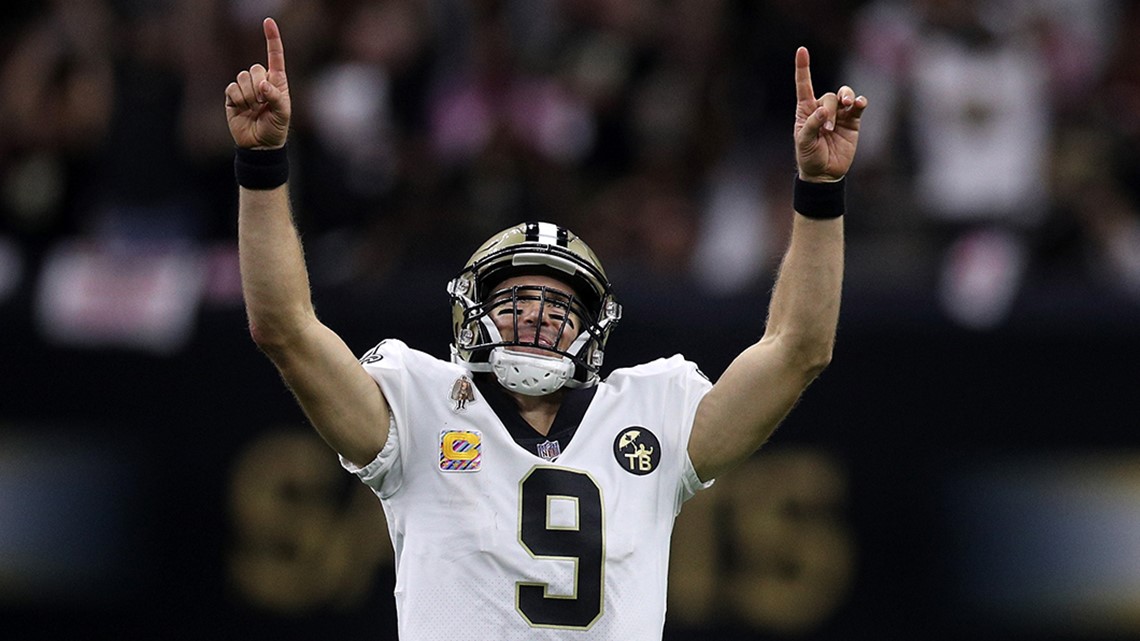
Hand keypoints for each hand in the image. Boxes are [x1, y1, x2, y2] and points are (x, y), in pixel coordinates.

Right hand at [225, 18, 290, 148]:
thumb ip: (276, 97)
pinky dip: (238, 99)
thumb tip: (262, 85)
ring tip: (254, 108)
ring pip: (242, 77)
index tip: (268, 21)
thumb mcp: (282, 114)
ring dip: (248, 95)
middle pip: (254, 68)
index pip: (274, 56)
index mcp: (277, 81)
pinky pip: (232, 88)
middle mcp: (261, 81)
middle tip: (262, 103)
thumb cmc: (275, 128)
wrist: (259, 145)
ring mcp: (245, 88)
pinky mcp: (232, 96)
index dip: (272, 39)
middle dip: (258, 86)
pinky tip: (242, 109)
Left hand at [793, 46, 866, 182]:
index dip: (803, 68)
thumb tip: (825, 110)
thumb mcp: (804, 142)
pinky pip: (858, 107)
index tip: (801, 50)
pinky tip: (860, 104)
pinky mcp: (852, 122)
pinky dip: (860, 103)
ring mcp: (839, 114)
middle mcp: (823, 108)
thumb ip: (812, 124)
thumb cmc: (809, 156)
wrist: (824, 173)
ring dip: (847, 98)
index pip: (804, 85)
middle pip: (829, 96)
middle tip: (827, 129)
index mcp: (806, 110)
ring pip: (844, 95)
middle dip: (830, 110)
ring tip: (849, 106)